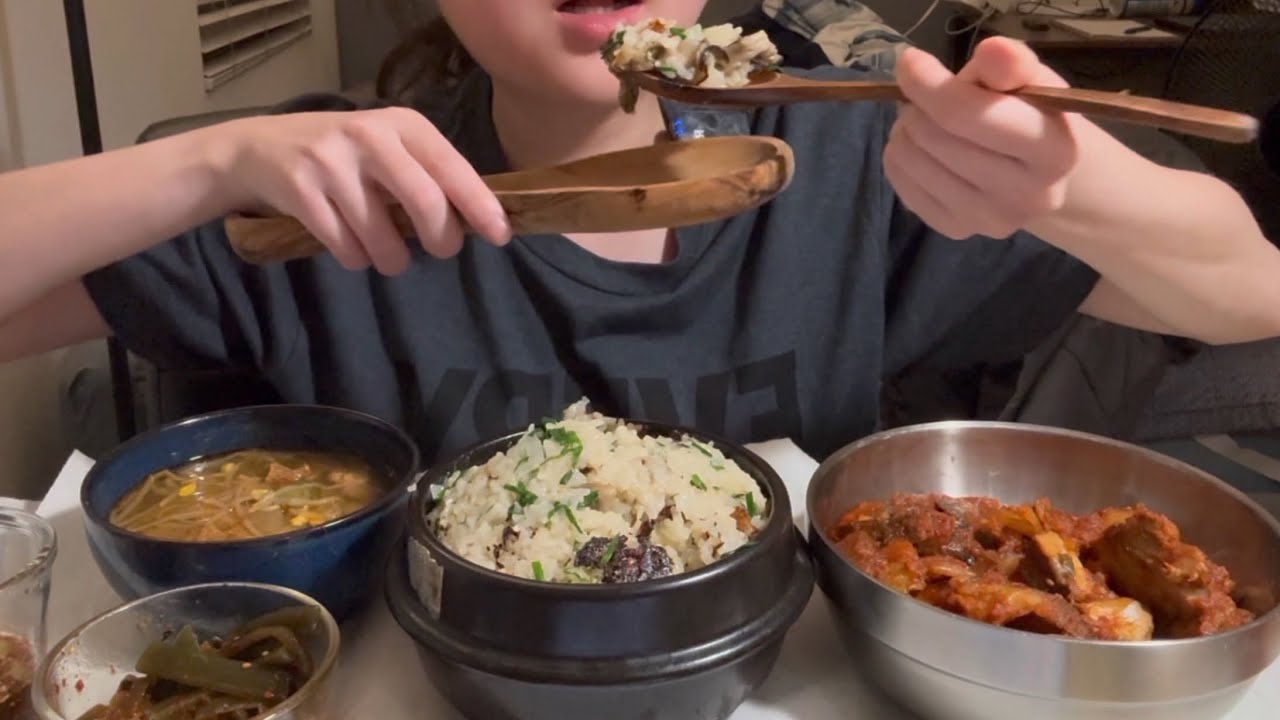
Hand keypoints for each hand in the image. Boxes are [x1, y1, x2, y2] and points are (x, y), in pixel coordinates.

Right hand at [219, 107, 510, 273]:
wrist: (257, 149)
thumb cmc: (342, 156)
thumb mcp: (387, 149)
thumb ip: (427, 175)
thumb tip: (478, 221)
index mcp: (401, 124)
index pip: (451, 167)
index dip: (479, 205)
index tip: (499, 235)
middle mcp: (369, 136)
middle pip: (426, 204)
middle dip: (441, 240)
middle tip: (440, 250)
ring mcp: (332, 163)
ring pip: (384, 239)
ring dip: (392, 259)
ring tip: (387, 254)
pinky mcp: (300, 191)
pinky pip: (346, 248)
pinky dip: (355, 259)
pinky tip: (351, 247)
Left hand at [884, 38, 1080, 239]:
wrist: (1037, 173)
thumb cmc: (1031, 115)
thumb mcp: (1030, 79)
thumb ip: (1012, 64)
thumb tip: (992, 50)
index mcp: (1056, 152)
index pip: (969, 116)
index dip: (929, 84)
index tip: (909, 62)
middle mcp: (1028, 196)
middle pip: (936, 138)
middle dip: (918, 106)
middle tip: (924, 96)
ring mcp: (989, 220)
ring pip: (914, 160)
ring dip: (905, 130)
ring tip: (923, 120)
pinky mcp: (957, 231)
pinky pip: (902, 185)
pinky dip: (899, 158)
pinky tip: (920, 148)